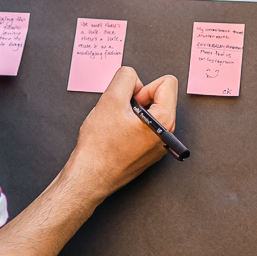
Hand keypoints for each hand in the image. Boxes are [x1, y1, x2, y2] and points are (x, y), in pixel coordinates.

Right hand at [66, 66, 178, 201]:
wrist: (89, 177)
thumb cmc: (99, 147)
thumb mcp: (110, 99)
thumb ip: (125, 77)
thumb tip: (133, 79)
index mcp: (165, 121)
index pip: (168, 82)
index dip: (144, 86)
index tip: (129, 102)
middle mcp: (167, 135)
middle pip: (159, 97)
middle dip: (137, 99)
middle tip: (120, 114)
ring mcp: (158, 146)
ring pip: (148, 112)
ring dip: (131, 112)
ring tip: (116, 126)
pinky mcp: (147, 152)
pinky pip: (143, 127)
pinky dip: (129, 126)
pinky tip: (116, 136)